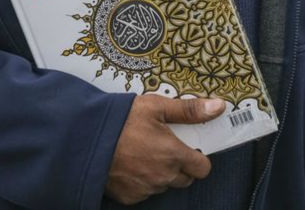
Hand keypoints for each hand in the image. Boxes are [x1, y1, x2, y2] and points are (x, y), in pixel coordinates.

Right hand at [105, 95, 225, 204]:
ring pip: (164, 185)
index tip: (189, 147)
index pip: (203, 168)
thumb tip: (218, 107)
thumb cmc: (122, 120)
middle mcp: (163, 177)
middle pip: (185, 179)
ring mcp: (146, 189)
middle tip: (165, 147)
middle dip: (181, 166)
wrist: (86, 138)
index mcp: (174, 155)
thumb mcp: (157, 107)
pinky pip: (145, 192)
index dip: (199, 157)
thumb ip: (189, 110)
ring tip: (145, 152)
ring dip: (161, 173)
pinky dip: (142, 181)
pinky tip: (131, 164)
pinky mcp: (129, 197)